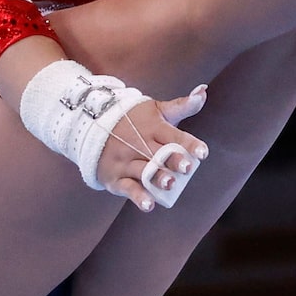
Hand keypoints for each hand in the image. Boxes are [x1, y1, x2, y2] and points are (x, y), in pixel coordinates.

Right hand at [98, 86, 210, 210]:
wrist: (91, 125)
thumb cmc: (134, 120)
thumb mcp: (157, 110)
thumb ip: (182, 105)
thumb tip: (203, 91)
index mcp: (153, 127)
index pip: (173, 135)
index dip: (189, 144)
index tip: (203, 152)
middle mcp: (139, 144)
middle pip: (158, 154)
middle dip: (173, 161)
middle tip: (187, 167)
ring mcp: (126, 161)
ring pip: (143, 171)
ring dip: (156, 178)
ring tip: (170, 184)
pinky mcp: (116, 177)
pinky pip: (127, 187)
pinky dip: (137, 196)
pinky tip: (149, 205)